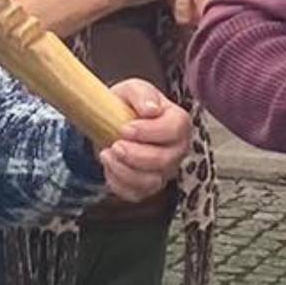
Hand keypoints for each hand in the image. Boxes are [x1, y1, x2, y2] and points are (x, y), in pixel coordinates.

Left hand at [97, 79, 192, 200]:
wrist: (112, 122)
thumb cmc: (128, 105)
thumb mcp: (133, 89)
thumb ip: (142, 94)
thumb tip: (151, 109)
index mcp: (178, 122)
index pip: (174, 130)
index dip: (150, 132)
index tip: (125, 128)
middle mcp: (177, 149)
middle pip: (164, 160)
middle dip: (135, 155)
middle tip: (115, 144)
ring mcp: (165, 171)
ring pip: (151, 182)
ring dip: (124, 171)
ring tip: (107, 154)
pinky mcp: (148, 186)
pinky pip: (136, 194)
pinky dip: (118, 183)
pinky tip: (109, 166)